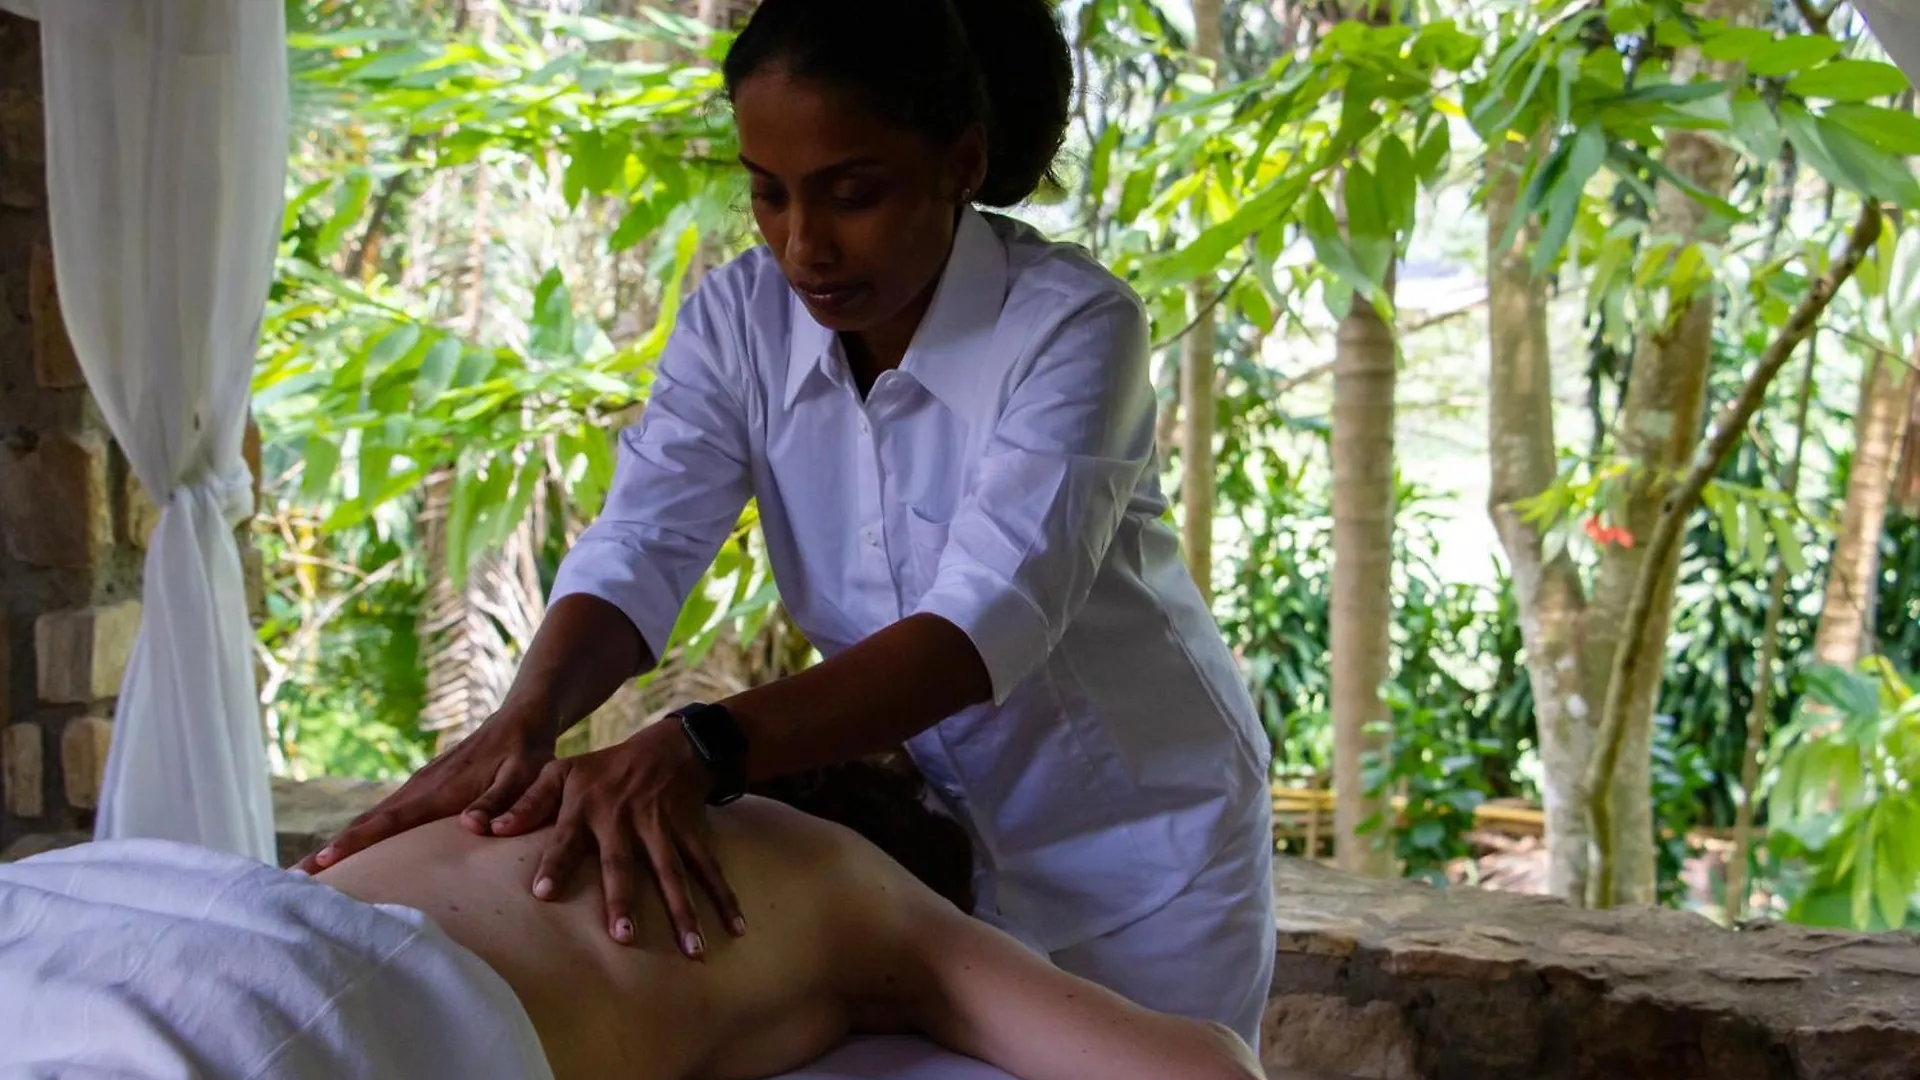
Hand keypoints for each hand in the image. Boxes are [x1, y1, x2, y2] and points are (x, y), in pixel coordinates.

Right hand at [295, 706, 556, 873]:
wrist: (520, 719)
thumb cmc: (525, 753)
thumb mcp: (523, 775)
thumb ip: (500, 800)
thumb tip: (472, 826)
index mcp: (438, 791)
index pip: (387, 822)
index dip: (354, 845)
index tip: (320, 866)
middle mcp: (419, 789)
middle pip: (366, 824)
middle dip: (330, 852)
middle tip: (292, 881)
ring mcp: (418, 788)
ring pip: (372, 820)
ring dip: (341, 845)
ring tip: (309, 875)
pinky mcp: (423, 790)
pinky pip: (386, 817)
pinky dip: (363, 835)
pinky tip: (352, 855)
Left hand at [489, 720, 745, 955]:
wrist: (671, 745)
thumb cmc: (605, 768)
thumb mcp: (561, 773)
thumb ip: (524, 802)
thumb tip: (482, 827)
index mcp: (586, 805)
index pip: (565, 837)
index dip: (554, 863)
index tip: (543, 895)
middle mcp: (623, 817)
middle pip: (622, 863)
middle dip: (623, 899)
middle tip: (623, 937)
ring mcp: (661, 825)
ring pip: (672, 871)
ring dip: (682, 910)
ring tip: (691, 949)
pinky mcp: (690, 830)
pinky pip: (707, 866)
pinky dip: (723, 897)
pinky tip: (735, 928)